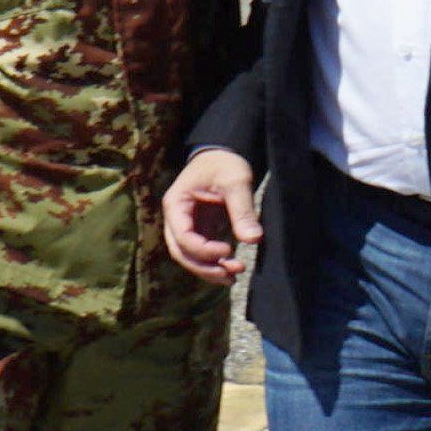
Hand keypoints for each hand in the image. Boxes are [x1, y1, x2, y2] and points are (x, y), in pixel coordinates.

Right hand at [163, 147, 258, 285]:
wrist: (224, 153)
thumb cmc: (225, 163)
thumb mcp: (236, 181)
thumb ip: (242, 210)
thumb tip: (253, 239)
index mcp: (176, 204)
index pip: (183, 236)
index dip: (204, 250)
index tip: (229, 248)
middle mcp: (176, 217)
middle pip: (181, 252)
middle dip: (205, 267)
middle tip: (230, 274)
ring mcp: (186, 225)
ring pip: (190, 257)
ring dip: (210, 270)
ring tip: (234, 276)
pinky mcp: (200, 229)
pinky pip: (202, 253)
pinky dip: (215, 263)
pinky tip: (232, 269)